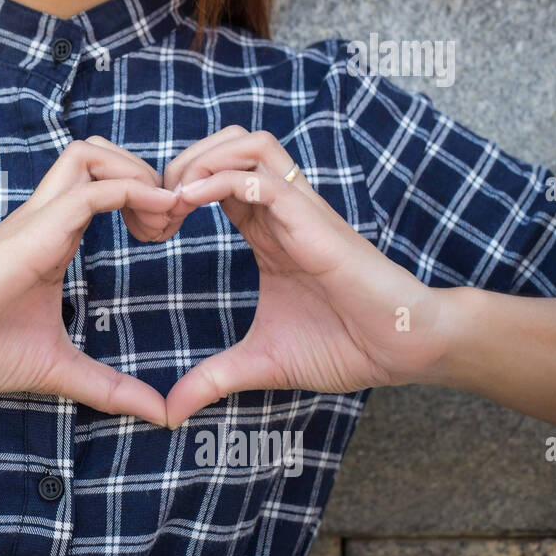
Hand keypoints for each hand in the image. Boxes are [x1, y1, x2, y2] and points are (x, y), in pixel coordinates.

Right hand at [0, 138, 178, 426]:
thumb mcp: (58, 369)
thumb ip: (109, 387)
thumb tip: (160, 415)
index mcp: (50, 239)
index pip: (101, 186)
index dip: (144, 196)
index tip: (166, 235)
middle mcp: (45, 218)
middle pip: (98, 152)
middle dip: (145, 172)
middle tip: (168, 220)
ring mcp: (37, 219)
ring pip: (92, 153)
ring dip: (138, 174)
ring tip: (159, 219)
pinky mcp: (35, 229)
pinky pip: (92, 189)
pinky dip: (134, 191)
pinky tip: (157, 217)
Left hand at [159, 126, 446, 425]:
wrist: (406, 349)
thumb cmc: (346, 346)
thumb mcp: (260, 364)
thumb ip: (212, 379)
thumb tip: (170, 412)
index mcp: (267, 230)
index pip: (215, 177)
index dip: (175, 189)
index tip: (149, 228)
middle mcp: (281, 210)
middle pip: (228, 142)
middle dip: (182, 161)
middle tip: (155, 209)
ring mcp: (300, 211)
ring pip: (247, 144)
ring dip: (200, 161)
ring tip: (171, 202)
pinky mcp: (314, 223)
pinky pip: (262, 180)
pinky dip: (218, 181)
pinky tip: (187, 204)